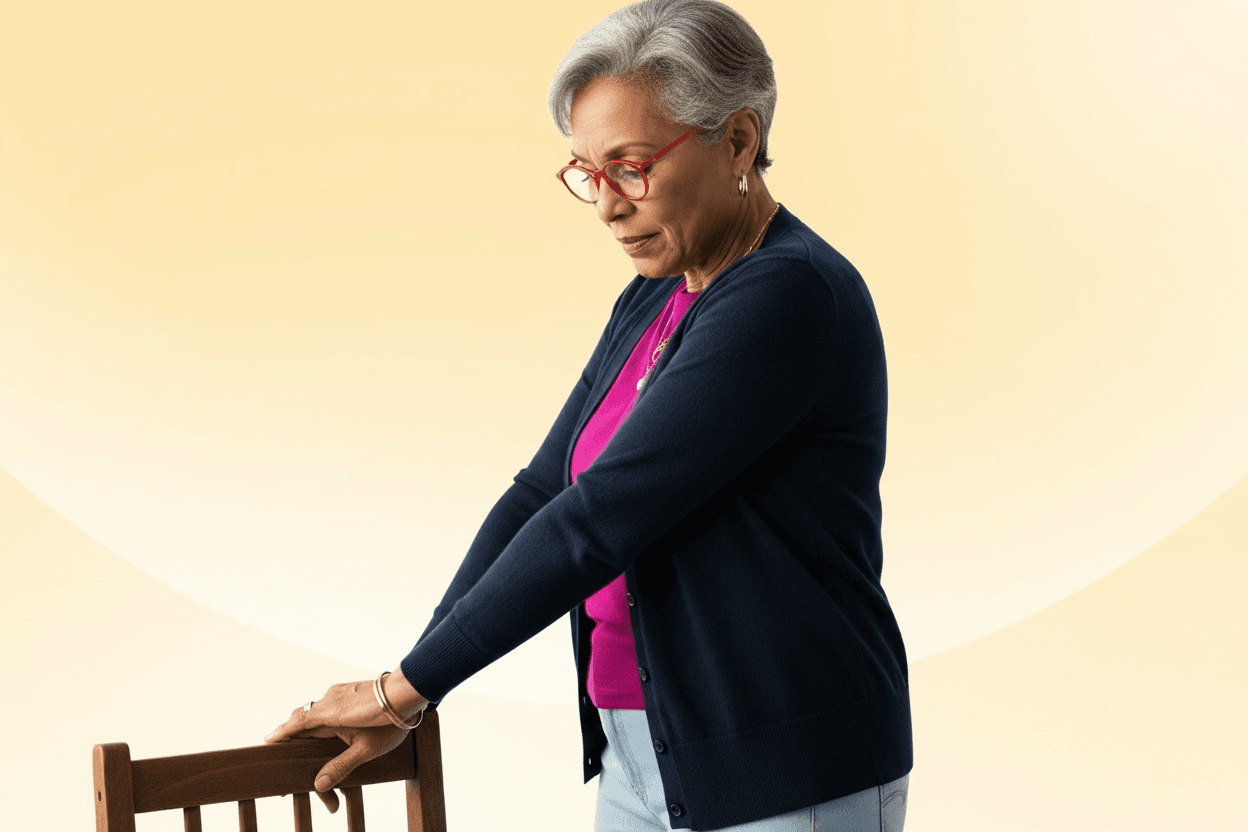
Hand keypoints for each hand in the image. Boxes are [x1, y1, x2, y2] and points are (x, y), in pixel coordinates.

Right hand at [264, 669, 428, 812]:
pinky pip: (327, 707)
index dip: (280, 735)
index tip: (266, 744)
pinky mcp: (349, 692)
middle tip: (281, 751)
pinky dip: (321, 720)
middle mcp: (329, 699)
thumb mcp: (365, 750)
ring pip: (315, 712)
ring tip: (302, 746)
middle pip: (303, 719)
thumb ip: (341, 767)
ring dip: (308, 729)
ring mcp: (339, 694)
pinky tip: (326, 731)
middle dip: (292, 737)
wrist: (410, 692)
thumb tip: (318, 786)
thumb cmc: (389, 721)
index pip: (295, 724)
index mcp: (327, 713)